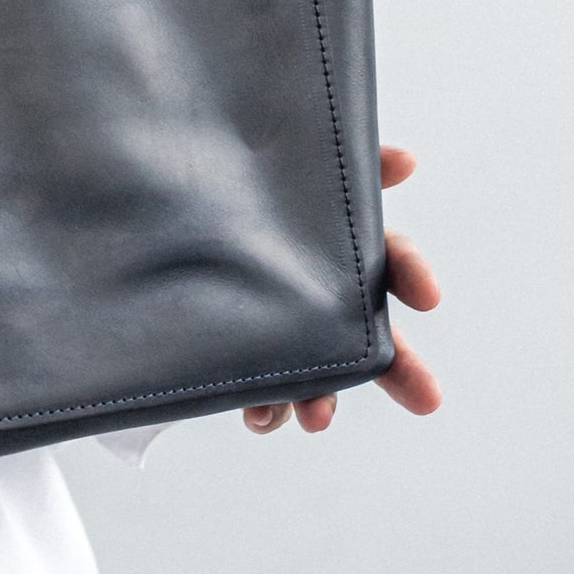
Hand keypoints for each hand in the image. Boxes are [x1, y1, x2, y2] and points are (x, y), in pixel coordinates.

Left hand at [243, 144, 442, 435]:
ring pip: (319, 369)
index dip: (410, 270)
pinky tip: (260, 415)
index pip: (386, 250)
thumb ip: (327, 156)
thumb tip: (406, 159)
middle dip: (399, 365)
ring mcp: (284, 321)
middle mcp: (316, 282)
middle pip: (369, 329)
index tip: (429, 297)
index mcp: (329, 233)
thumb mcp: (262, 157)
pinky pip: (265, 387)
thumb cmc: (216, 180)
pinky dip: (268, 406)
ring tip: (313, 418)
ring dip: (323, 396)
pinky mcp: (246, 350)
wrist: (145, 219)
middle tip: (426, 398)